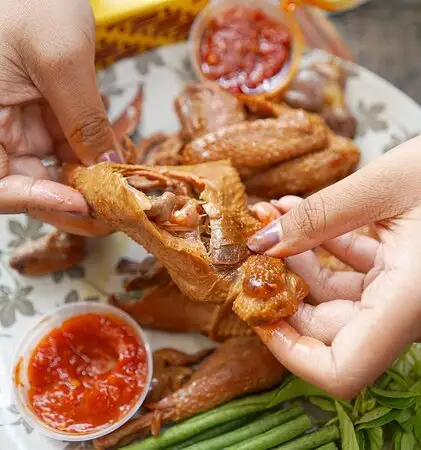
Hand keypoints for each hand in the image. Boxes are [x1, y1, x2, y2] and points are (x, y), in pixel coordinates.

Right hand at [0, 0, 121, 216]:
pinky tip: (121, 146)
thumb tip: (107, 168)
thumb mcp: (60, 60)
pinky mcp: (43, 115)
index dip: (34, 201)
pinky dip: (95, 150)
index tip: (80, 204)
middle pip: (30, 182)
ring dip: (92, 175)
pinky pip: (70, 144)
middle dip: (75, 194)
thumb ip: (84, 120)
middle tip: (116, 204)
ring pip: (56, 166)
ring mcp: (20, 123)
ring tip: (125, 178)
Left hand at [247, 135, 420, 398]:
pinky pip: (352, 270)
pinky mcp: (404, 270)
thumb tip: (261, 243)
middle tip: (254, 245)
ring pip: (334, 295)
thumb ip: (317, 218)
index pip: (341, 371)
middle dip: (282, 285)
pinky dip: (322, 244)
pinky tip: (298, 211)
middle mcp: (407, 309)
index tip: (258, 313)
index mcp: (410, 303)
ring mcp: (405, 291)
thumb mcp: (383, 186)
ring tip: (272, 215)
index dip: (290, 353)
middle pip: (326, 328)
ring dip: (297, 256)